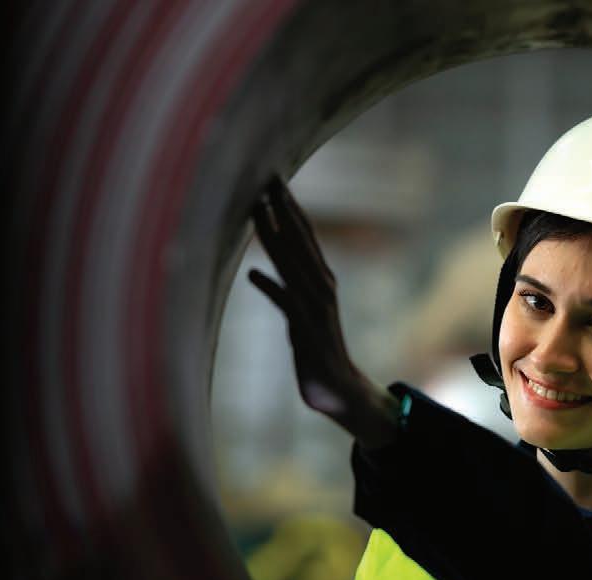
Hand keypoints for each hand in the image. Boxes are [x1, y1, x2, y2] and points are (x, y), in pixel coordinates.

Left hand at [248, 175, 397, 447]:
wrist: (338, 389)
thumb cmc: (314, 349)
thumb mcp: (295, 314)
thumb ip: (281, 289)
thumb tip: (254, 271)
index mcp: (320, 280)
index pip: (303, 236)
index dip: (288, 207)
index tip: (272, 179)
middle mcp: (321, 287)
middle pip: (300, 241)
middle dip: (283, 209)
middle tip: (268, 178)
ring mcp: (315, 307)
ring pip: (292, 263)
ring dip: (274, 236)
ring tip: (258, 210)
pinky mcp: (306, 331)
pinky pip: (287, 304)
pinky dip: (272, 288)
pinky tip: (253, 274)